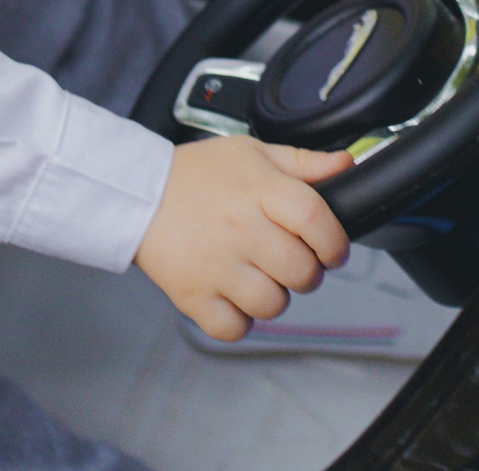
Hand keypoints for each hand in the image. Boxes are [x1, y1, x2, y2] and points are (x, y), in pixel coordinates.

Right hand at [135, 136, 352, 340]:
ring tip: (257, 276)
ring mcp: (215, 265)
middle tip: (291, 262)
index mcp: (258, 190)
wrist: (134, 193)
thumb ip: (302, 162)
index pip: (316, 219)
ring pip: (273, 305)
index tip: (332, 250)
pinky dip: (239, 320)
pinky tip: (232, 295)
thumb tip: (344, 165)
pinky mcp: (192, 295)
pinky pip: (234, 327)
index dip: (335, 241)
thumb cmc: (194, 175)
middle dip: (307, 272)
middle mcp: (239, 228)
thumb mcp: (250, 152)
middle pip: (301, 270)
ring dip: (273, 296)